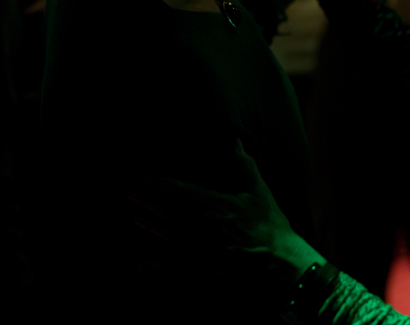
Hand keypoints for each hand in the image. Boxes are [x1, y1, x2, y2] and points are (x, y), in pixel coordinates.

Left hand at [128, 140, 322, 286]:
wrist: (281, 260)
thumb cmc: (271, 224)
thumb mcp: (259, 191)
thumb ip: (245, 166)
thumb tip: (236, 142)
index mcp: (219, 205)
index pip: (185, 191)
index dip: (163, 183)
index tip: (144, 175)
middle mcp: (207, 225)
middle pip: (171, 211)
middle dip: (148, 201)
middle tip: (128, 191)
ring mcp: (205, 247)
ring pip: (170, 236)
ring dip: (150, 225)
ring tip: (134, 216)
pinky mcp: (206, 266)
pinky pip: (178, 268)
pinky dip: (160, 268)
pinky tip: (142, 268)